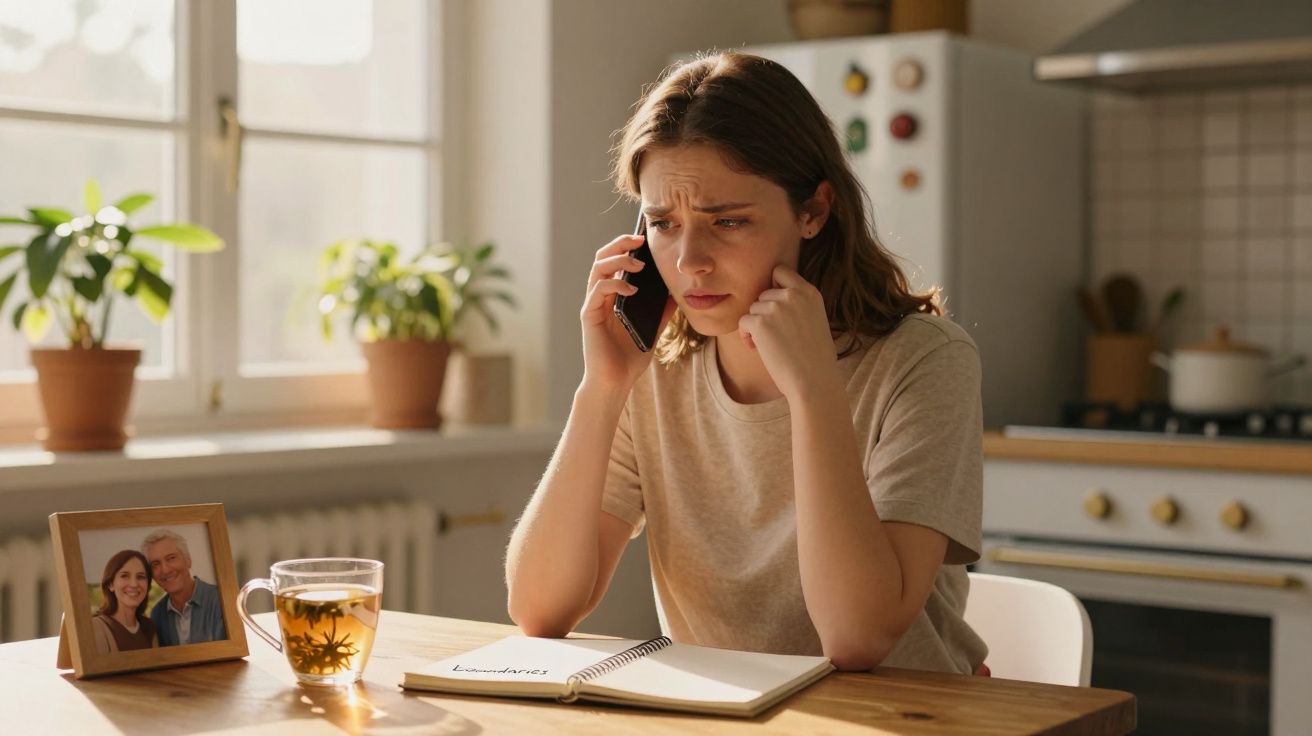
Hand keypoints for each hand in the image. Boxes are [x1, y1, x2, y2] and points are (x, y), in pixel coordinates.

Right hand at [579, 233, 674, 393]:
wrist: (615, 383)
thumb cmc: (630, 357)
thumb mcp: (654, 328)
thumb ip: (662, 309)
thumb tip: (678, 291)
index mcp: (611, 296)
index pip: (614, 261)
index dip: (625, 246)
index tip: (645, 239)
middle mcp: (599, 297)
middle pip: (602, 258)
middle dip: (620, 244)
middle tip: (639, 239)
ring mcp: (593, 305)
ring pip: (598, 269)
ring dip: (618, 260)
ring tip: (639, 264)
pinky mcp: (589, 316)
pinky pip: (598, 291)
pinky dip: (615, 284)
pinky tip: (632, 289)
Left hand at [737, 265, 838, 401]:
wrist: (815, 381)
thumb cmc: (816, 358)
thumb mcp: (816, 319)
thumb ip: (798, 304)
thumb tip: (772, 296)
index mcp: (810, 292)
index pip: (780, 271)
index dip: (773, 286)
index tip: (774, 306)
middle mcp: (793, 295)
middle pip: (763, 293)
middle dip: (764, 313)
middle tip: (773, 335)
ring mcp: (776, 307)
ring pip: (752, 309)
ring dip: (755, 326)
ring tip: (769, 345)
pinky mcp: (760, 323)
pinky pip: (743, 322)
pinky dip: (747, 336)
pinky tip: (759, 349)